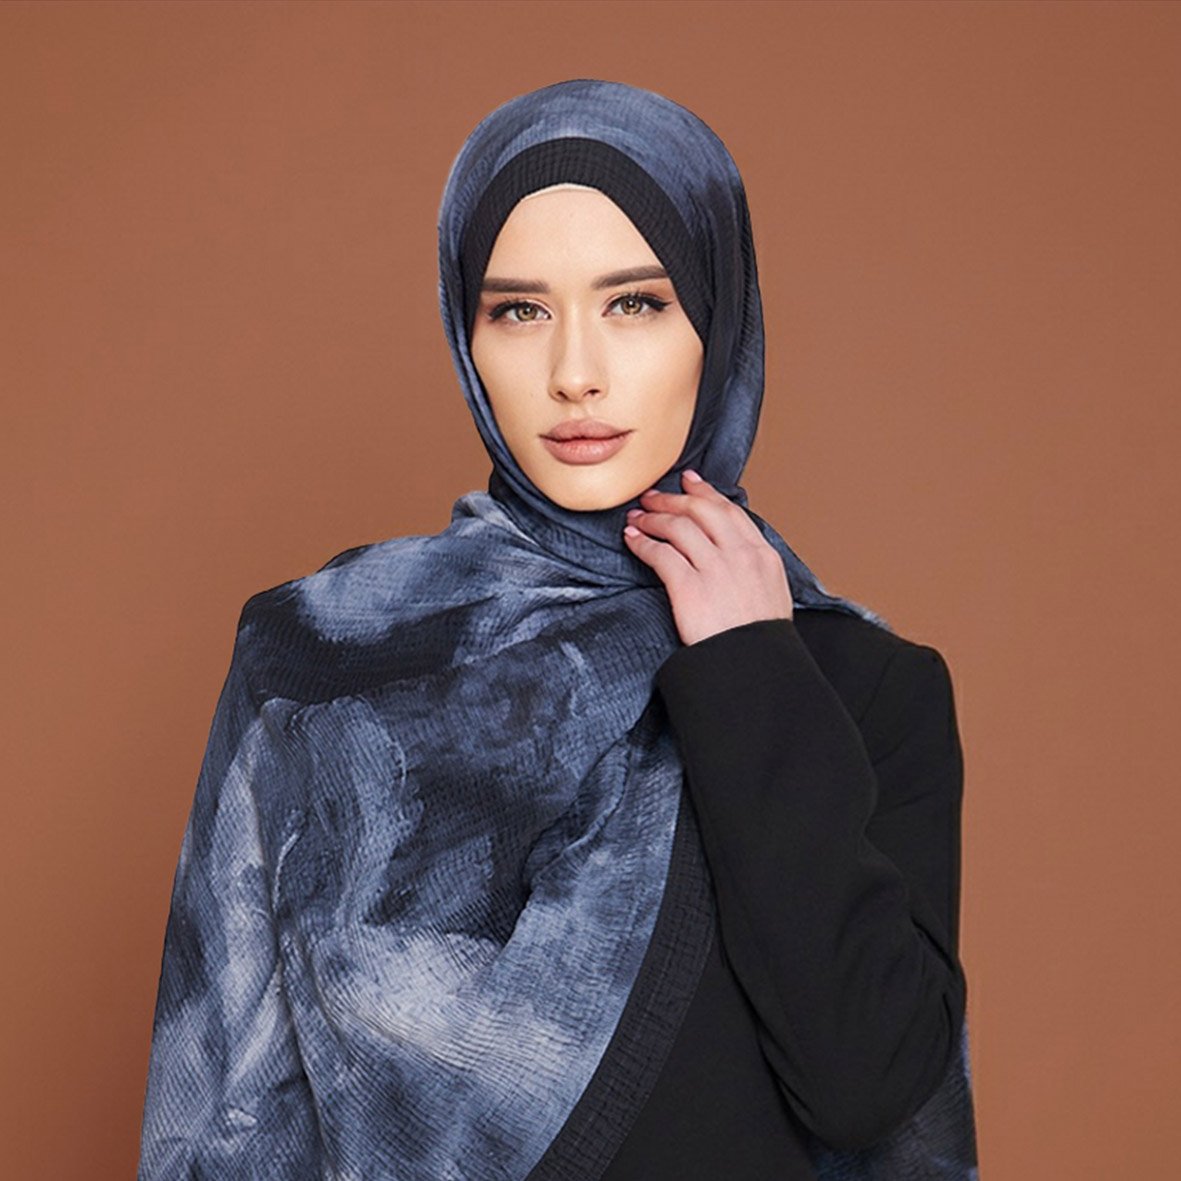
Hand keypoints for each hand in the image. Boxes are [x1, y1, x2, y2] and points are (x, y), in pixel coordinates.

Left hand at [622, 469, 793, 646]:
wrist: (754, 667)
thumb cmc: (759, 641)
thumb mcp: (772, 594)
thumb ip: (754, 568)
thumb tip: (735, 555)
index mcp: (762, 555)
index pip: (730, 512)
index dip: (706, 493)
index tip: (691, 482)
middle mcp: (740, 556)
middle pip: (701, 511)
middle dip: (673, 499)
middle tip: (654, 496)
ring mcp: (715, 570)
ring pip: (679, 527)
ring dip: (653, 518)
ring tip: (637, 517)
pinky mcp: (689, 588)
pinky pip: (661, 554)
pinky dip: (642, 542)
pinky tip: (632, 540)